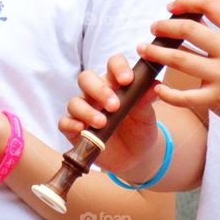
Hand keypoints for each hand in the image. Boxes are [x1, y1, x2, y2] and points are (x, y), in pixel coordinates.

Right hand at [59, 53, 160, 177]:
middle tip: (114, 105)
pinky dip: (71, 124)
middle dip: (98, 90)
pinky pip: (65, 122)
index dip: (118, 67)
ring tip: (103, 123)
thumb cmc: (140, 127)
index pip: (113, 64)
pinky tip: (83, 130)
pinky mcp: (74, 129)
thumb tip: (154, 85)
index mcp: (115, 82)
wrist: (136, 156)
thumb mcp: (146, 115)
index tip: (127, 80)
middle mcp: (96, 93)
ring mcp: (84, 110)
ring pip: (75, 101)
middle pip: (86, 78)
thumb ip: (146, 100)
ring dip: (87, 111)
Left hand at [139, 0, 219, 140]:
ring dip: (156, 53)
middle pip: (188, 30)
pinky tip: (158, 87)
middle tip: (154, 28)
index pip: (210, 5)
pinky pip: (183, 96)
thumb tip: (195, 13)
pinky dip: (166, 92)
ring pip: (179, 59)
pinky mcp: (216, 101)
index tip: (171, 6)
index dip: (186, 1)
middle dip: (164, 26)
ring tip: (144, 49)